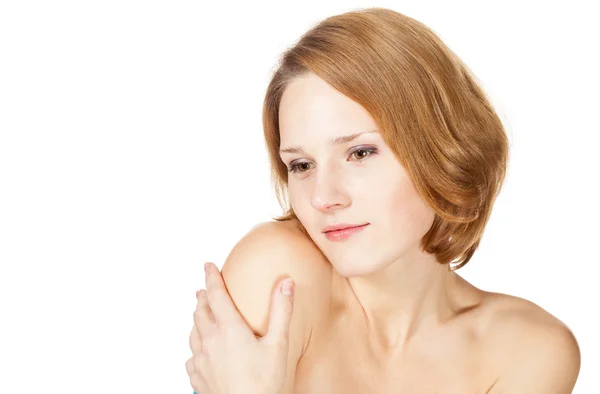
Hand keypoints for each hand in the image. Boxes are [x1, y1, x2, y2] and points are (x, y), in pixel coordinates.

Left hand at [185, 262, 295, 393]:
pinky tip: (200, 351)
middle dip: (203, 297)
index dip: (211, 278)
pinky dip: (195, 346)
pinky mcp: (197, 377)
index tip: (208, 265)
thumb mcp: (278, 344)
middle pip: (201, 312)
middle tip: (204, 289)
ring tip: (201, 314)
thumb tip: (285, 282)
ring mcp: (201, 361)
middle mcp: (210, 342)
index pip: (216, 295)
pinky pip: (191, 356)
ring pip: (193, 332)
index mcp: (229, 329)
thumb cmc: (263, 384)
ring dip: (197, 319)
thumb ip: (281, 311)